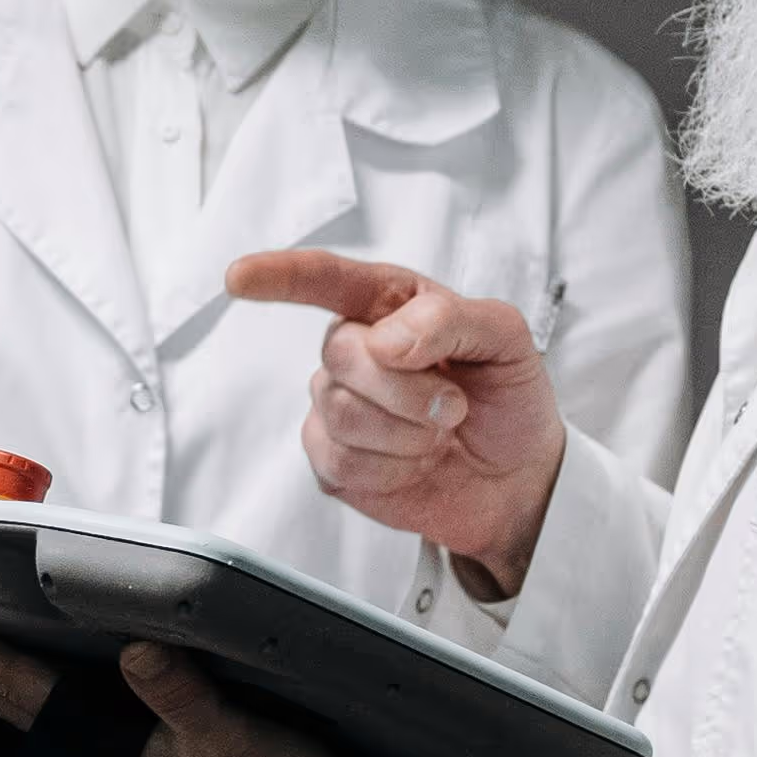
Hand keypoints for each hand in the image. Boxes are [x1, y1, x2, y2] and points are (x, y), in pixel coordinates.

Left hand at [0, 619, 347, 756]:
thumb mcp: (241, 745)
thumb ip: (188, 701)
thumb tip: (136, 652)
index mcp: (119, 741)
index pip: (21, 689)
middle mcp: (111, 744)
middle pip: (9, 694)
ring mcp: (127, 746)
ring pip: (35, 703)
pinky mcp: (153, 743)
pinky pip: (73, 706)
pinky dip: (33, 682)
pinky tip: (25, 670)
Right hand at [227, 249, 565, 590]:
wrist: (517, 480)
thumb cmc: (508, 399)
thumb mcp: (506, 340)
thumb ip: (449, 318)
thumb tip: (385, 339)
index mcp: (390, 304)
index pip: (324, 279)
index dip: (278, 276)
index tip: (239, 278)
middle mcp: (356, 348)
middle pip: (340, 353)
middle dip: (405, 388)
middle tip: (453, 406)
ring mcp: (338, 404)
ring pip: (339, 410)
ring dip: (405, 433)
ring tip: (438, 434)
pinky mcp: (332, 460)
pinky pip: (338, 459)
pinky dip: (391, 468)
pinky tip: (414, 463)